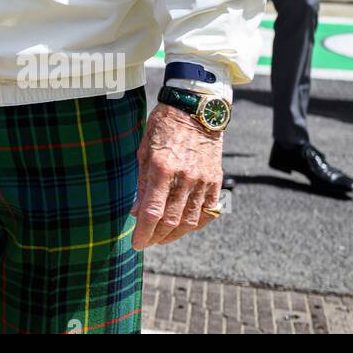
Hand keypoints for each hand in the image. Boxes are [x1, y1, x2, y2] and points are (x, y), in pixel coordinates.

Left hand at [130, 102, 223, 249]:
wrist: (196, 108)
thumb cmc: (164, 125)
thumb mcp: (144, 149)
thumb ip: (141, 182)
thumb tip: (136, 211)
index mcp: (162, 168)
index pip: (152, 212)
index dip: (143, 232)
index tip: (136, 243)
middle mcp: (185, 177)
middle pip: (171, 221)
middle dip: (156, 237)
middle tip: (147, 242)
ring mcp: (203, 181)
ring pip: (190, 221)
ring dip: (174, 235)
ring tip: (162, 238)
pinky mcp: (216, 181)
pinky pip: (208, 211)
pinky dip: (196, 224)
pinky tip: (184, 227)